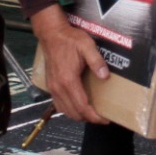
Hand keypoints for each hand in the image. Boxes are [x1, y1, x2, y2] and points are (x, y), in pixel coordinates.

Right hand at [29, 3, 109, 123]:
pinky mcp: (50, 86)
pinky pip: (59, 105)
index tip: (105, 119)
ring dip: (78, 116)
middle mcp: (59, 87)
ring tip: (91, 113)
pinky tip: (77, 107)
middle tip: (101, 117)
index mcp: (68, 80)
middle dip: (88, 118)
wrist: (52, 34)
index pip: (82, 106)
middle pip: (74, 113)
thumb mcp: (87, 46)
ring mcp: (53, 88)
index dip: (94, 116)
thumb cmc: (69, 39)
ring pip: (65, 111)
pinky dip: (69, 110)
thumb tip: (105, 76)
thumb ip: (97, 62)